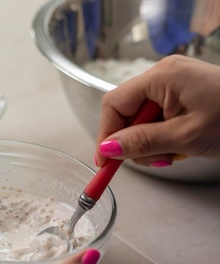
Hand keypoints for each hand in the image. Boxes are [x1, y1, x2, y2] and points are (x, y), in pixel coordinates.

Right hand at [95, 55, 219, 167]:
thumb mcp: (185, 137)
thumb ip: (142, 142)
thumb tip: (107, 148)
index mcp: (162, 77)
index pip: (114, 104)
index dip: (106, 134)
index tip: (106, 160)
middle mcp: (164, 75)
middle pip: (126, 112)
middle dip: (133, 141)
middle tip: (151, 161)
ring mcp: (174, 83)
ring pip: (141, 118)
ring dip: (149, 143)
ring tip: (172, 155)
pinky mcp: (182, 94)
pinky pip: (157, 117)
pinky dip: (162, 136)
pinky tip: (178, 146)